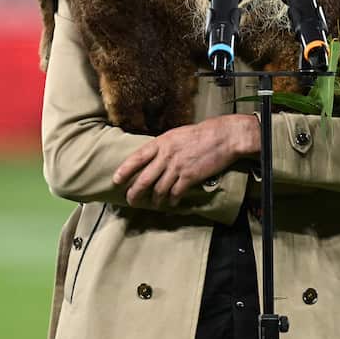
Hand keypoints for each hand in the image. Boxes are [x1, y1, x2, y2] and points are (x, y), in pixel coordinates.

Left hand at [113, 114, 259, 208]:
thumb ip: (163, 146)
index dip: (124, 170)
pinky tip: (172, 203)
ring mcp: (177, 167)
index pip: (137, 158)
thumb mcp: (176, 134)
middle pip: (144, 179)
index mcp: (161, 143)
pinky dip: (172, 200)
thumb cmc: (200, 134)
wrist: (223, 137)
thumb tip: (153, 157)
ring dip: (155, 200)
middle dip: (135, 192)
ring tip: (153, 204)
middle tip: (130, 200)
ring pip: (159, 189)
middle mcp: (166, 156)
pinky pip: (176, 193)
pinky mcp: (190, 177)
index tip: (116, 180)